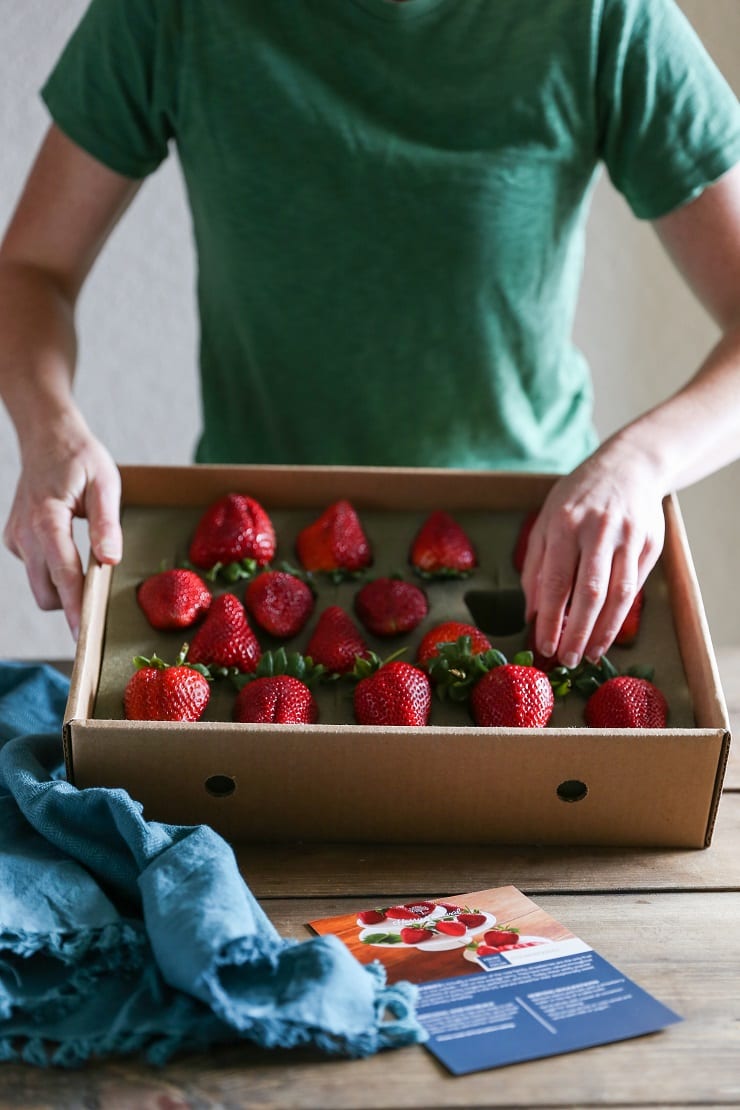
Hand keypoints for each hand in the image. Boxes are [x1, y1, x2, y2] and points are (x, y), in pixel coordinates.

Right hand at [3, 425, 121, 639]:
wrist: (46, 437)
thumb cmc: (80, 458)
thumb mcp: (106, 484)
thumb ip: (106, 524)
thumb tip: (109, 560)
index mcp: (46, 519)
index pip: (64, 574)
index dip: (76, 607)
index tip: (85, 636)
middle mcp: (24, 534)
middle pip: (47, 592)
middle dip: (71, 604)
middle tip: (102, 604)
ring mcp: (16, 538)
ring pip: (40, 586)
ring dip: (63, 588)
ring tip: (89, 567)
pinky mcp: (15, 540)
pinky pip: (36, 570)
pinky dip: (54, 570)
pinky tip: (69, 548)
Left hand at [520, 444, 665, 667]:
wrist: (629, 466)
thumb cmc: (578, 498)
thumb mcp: (546, 521)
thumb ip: (536, 566)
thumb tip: (532, 613)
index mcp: (564, 523)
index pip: (556, 581)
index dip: (550, 618)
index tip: (544, 645)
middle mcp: (598, 530)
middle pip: (589, 592)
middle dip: (577, 632)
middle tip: (568, 659)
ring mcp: (628, 537)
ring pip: (619, 594)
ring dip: (605, 630)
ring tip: (591, 654)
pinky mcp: (651, 543)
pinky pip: (636, 586)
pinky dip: (622, 614)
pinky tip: (608, 631)